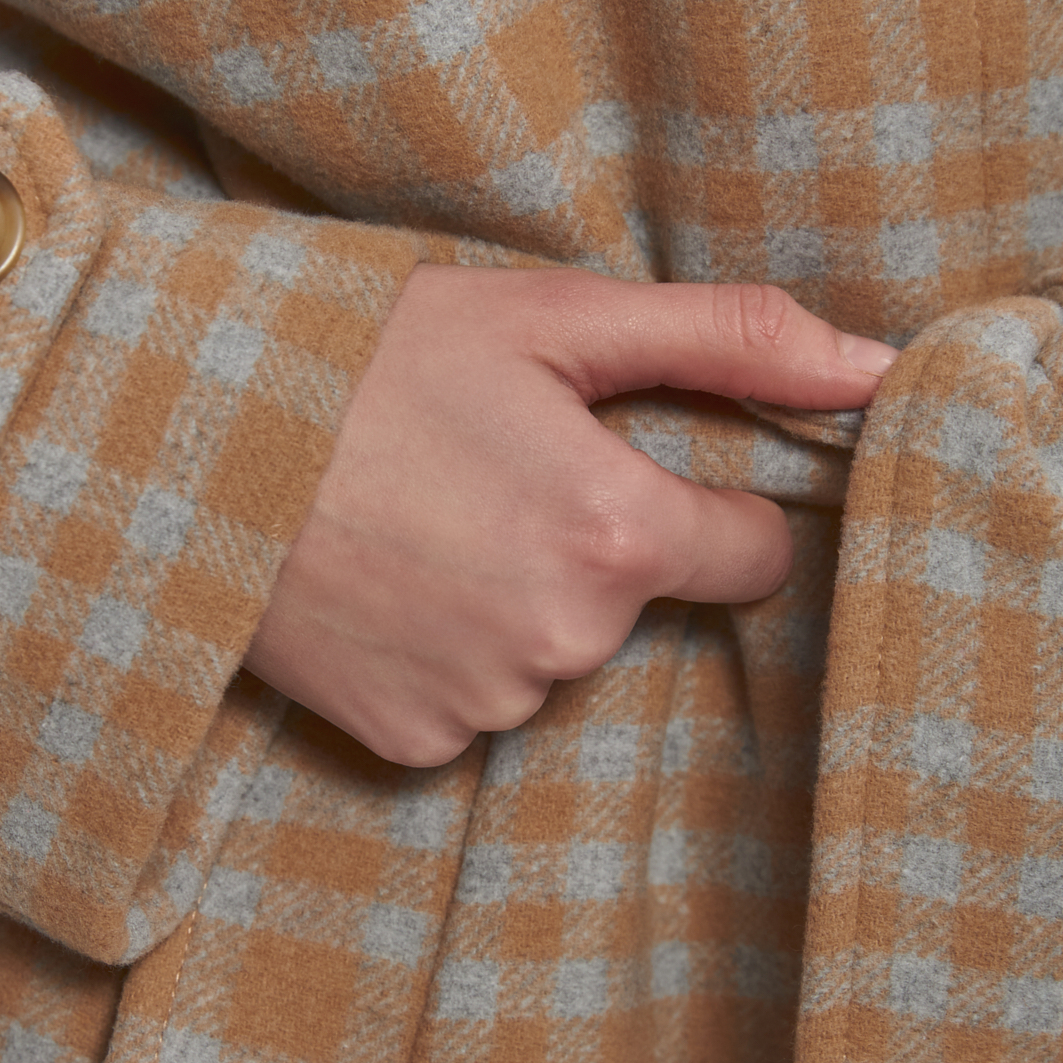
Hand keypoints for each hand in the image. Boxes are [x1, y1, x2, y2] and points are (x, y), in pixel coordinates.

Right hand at [245, 267, 894, 766]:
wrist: (180, 440)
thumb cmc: (365, 358)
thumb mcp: (549, 317)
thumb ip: (729, 340)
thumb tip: (882, 368)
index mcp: (617, 535)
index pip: (752, 554)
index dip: (702, 508)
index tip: (632, 467)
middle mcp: (566, 643)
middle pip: (641, 605)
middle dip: (592, 546)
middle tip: (486, 473)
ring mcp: (487, 705)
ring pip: (555, 655)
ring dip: (514, 600)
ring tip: (421, 522)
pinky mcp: (414, 744)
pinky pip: (476, 703)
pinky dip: (446, 652)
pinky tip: (388, 585)